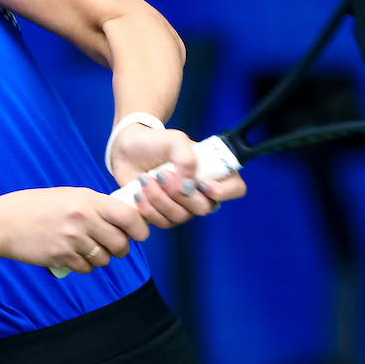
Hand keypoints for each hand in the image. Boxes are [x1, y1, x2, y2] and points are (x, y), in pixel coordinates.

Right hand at [0, 187, 148, 273]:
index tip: (138, 234)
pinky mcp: (61, 256)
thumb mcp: (69, 196)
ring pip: (104, 259)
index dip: (139, 229)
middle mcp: (83, 218)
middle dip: (119, 249)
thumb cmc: (36, 208)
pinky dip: (82, 266)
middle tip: (110, 246)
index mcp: (88, 199)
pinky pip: (85, 268)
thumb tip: (123, 218)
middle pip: (120, 243)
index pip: (129, 216)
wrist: (3, 223)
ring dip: (99, 259)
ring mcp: (72, 239)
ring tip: (85, 250)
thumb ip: (95, 206)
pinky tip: (71, 256)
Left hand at [109, 125, 246, 229]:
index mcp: (212, 172)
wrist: (128, 149)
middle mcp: (201, 193)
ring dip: (159, 199)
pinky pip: (162, 223)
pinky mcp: (163, 215)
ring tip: (145, 179)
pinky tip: (139, 193)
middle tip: (161, 174)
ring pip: (180, 217)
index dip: (224, 191)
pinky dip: (148, 209)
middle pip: (203, 208)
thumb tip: (190, 187)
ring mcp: (182, 206)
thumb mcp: (175, 140)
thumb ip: (187, 159)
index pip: (236, 188)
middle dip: (178, 193)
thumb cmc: (156, 142)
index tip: (201, 183)